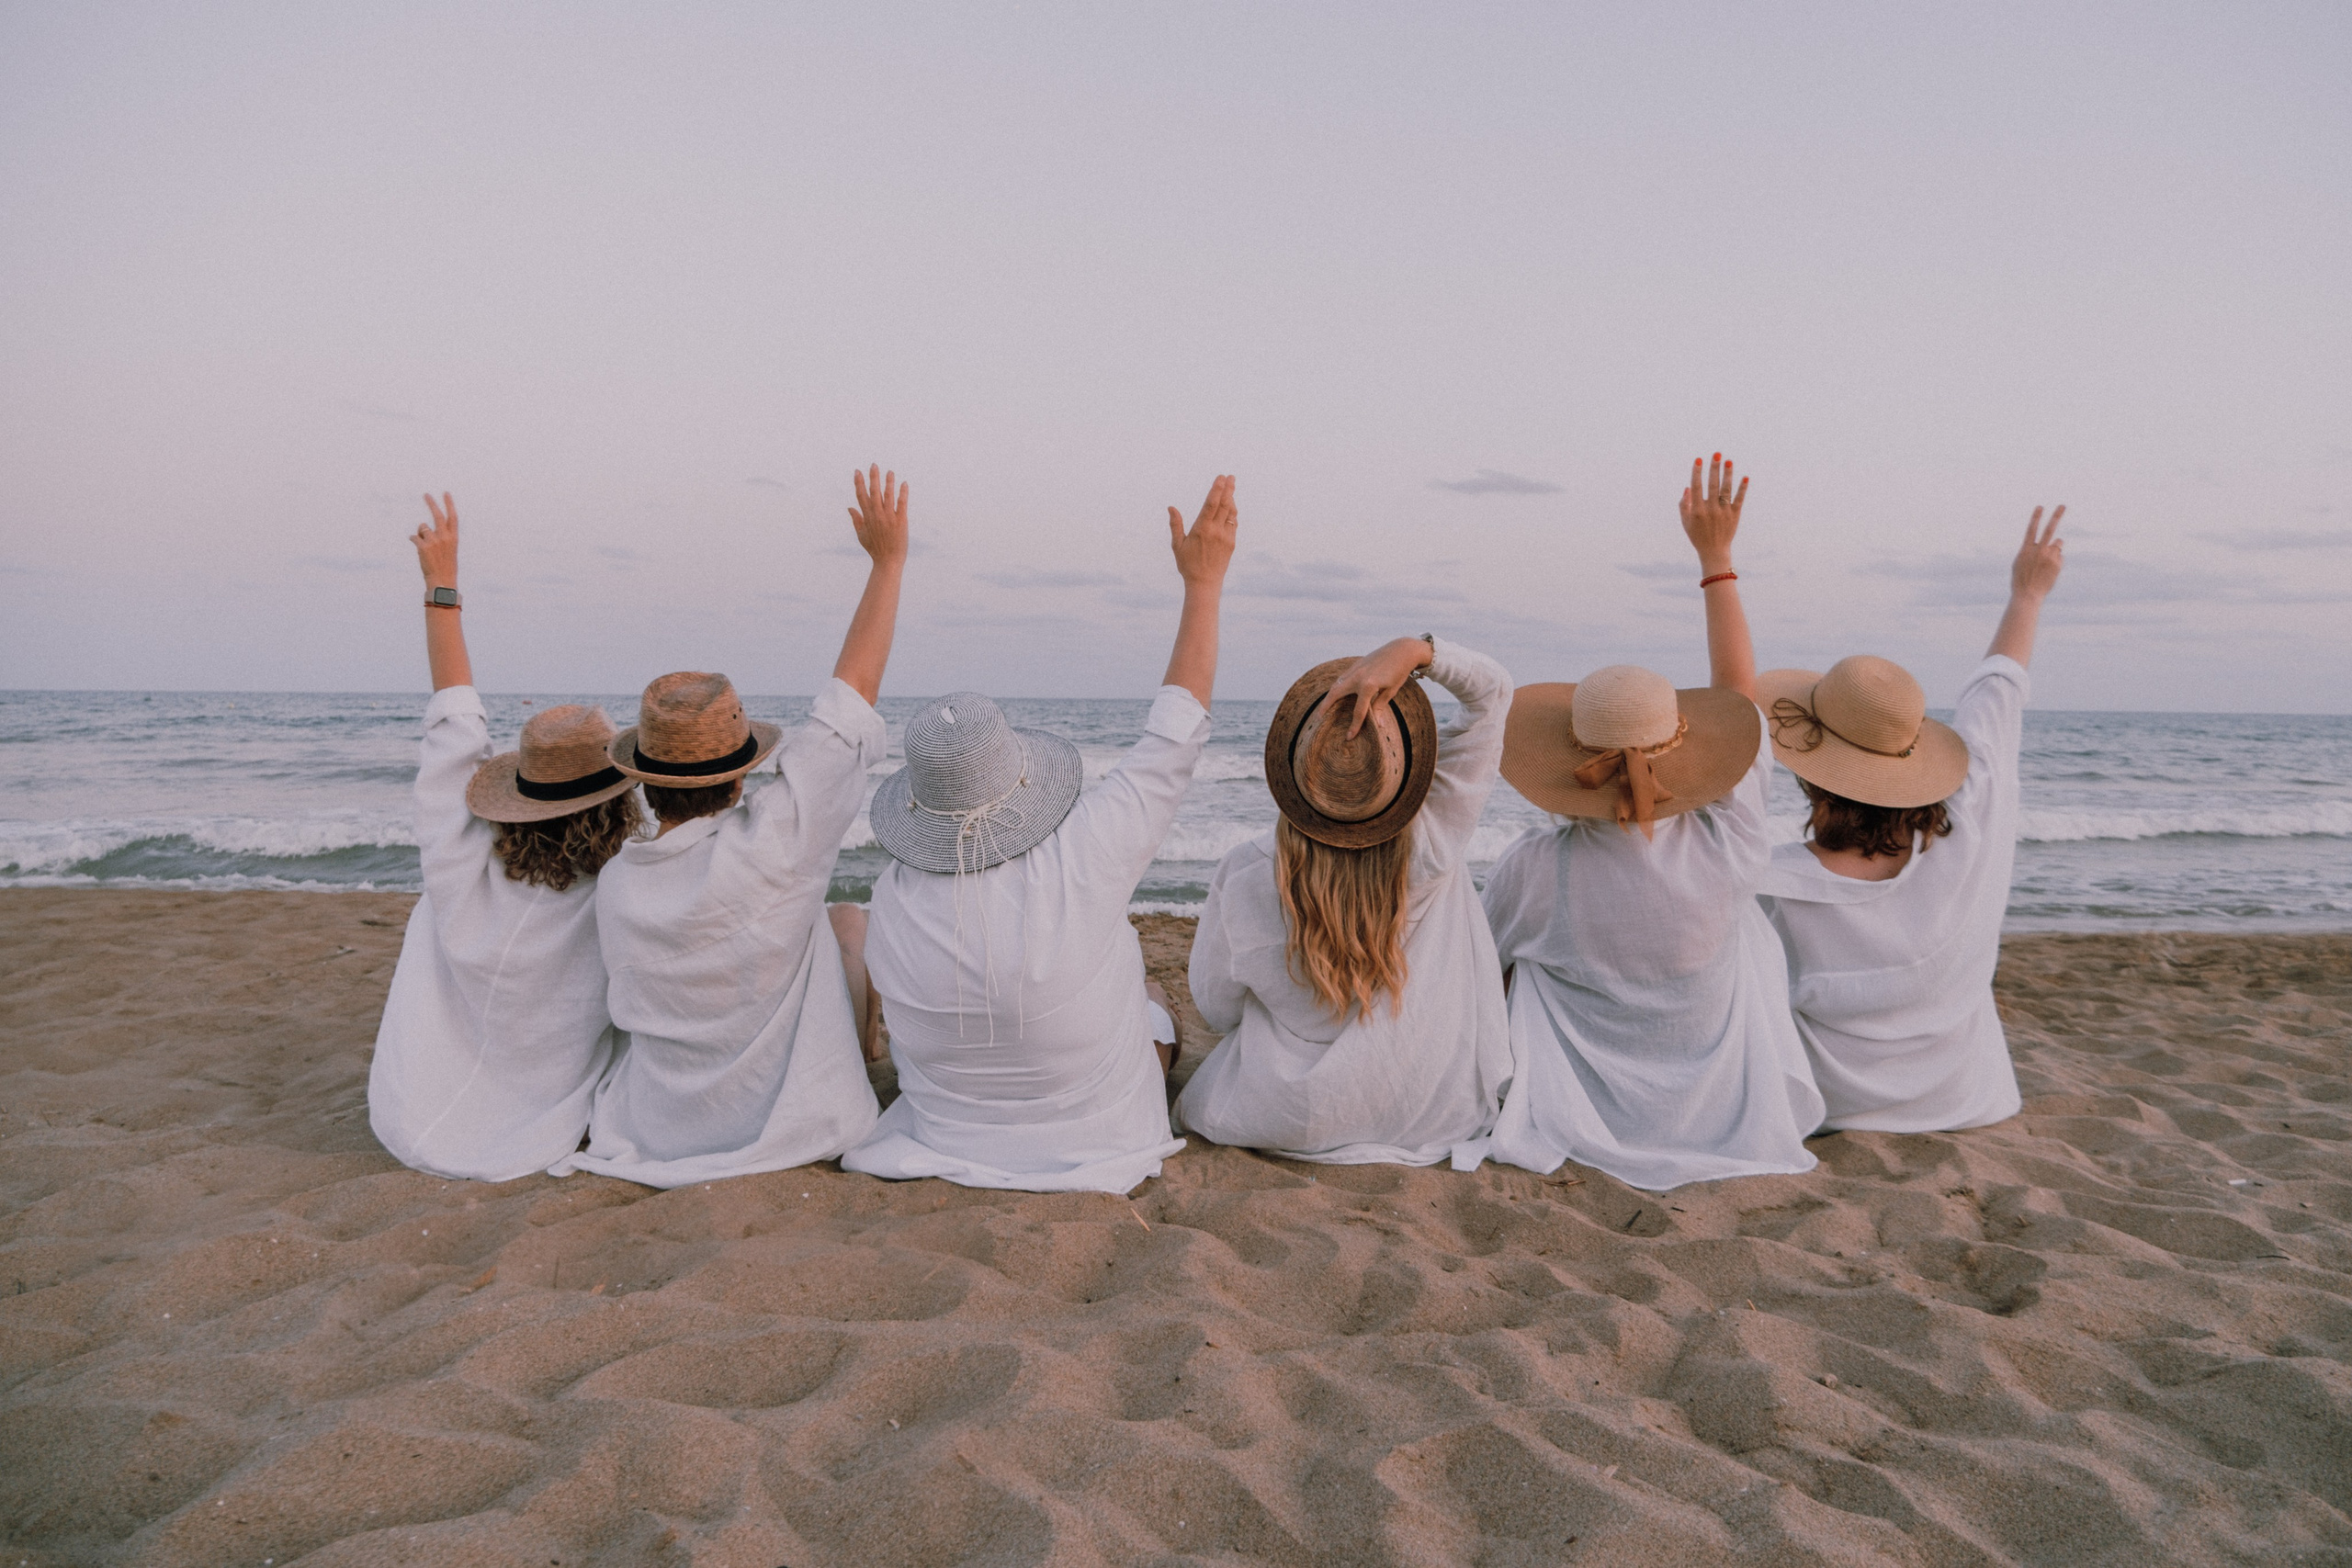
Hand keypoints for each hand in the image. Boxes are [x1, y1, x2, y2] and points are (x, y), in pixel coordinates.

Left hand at [412, 493, 458, 587]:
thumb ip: (440, 537)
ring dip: (420, 534)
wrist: (442, 580)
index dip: (449, 504)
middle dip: (431, 503)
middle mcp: (444, 537)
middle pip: (437, 515)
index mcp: (453, 538)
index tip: (445, 493)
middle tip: (426, 494)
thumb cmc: (445, 566)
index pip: (452, 517)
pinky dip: (414, 540)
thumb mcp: (449, 550)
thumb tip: (423, 528)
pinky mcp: (423, 546)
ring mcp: (434, 541)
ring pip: (422, 528)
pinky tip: (418, 548)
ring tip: (425, 547)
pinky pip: (414, 537)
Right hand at [846, 466, 909, 565]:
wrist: (888, 561)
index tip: (857, 471)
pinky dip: (903, 493)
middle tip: (874, 465)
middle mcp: (877, 515)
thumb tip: (849, 507)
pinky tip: (904, 483)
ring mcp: (889, 517)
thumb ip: (856, 520)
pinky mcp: (901, 520)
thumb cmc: (875, 549)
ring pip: (888, 495)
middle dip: (873, 477)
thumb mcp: (861, 535)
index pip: (861, 496)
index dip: (859, 483)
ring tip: (890, 471)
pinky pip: (902, 503)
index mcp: (867, 517)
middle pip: (874, 492)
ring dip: (888, 482)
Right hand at [1168, 474, 1237, 587]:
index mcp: (1201, 529)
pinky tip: (1230, 506)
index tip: (1221, 477)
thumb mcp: (1177, 545)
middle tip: (1231, 476)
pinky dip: (1232, 513)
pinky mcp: (1232, 543)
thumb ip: (1176, 525)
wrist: (1205, 583)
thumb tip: (1171, 507)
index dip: (1217, 489)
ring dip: (1231, 499)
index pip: (1211, 503)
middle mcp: (1215, 531)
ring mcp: (1226, 536)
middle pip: (1225, 504)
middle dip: (1228, 488)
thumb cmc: (1187, 564)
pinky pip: (1233, 523)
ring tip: (1230, 487)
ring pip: (1231, 513)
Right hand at [1325, 636, 1433, 737]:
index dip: (1354, 726)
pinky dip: (1337, 686)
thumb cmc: (1399, 672)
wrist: (1402, 650)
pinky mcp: (1356, 664)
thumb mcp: (1391, 691)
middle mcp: (1358, 677)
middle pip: (1336, 694)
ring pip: (1336, 684)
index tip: (1349, 737)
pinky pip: (1342, 677)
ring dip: (1329, 695)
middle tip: (1319, 717)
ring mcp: (1355, 669)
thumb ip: (1380, 706)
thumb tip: (1378, 725)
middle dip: (1326, 706)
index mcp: (1368, 686)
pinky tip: (1336, 692)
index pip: (1359, 711)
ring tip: (1324, 706)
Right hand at [1679, 452, 1747, 573]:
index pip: (1697, 487)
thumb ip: (1684, 505)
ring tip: (1729, 461)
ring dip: (1728, 474)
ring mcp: (1724, 512)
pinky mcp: (1735, 515)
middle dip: (1714, 468)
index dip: (1697, 472)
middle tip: (1716, 453)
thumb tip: (1688, 487)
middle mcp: (1711, 510)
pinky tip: (1745, 477)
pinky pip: (1739, 499)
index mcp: (1697, 511)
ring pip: (1726, 489)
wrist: (1714, 551)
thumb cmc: (1697, 535)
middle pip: (1713, 485)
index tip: (1699, 459)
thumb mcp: (1686, 522)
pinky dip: (1743, 488)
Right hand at [2011, 505, 2064, 600]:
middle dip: (2056, 516)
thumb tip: (2053, 542)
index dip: (2036, 517)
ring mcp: (2049, 556)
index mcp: (2026, 549)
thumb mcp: (2020, 562)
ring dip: (2055, 547)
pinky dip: (2056, 561)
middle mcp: (2039, 550)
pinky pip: (2060, 557)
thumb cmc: (2021, 579)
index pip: (2032, 529)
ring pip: (2058, 544)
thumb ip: (2032, 550)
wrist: (2028, 594)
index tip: (2040, 507)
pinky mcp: (2057, 563)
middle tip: (2062, 505)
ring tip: (2047, 561)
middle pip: (2049, 529)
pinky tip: (2049, 571)